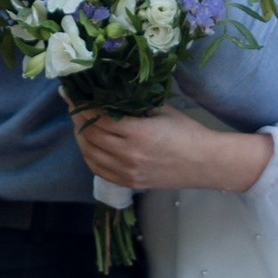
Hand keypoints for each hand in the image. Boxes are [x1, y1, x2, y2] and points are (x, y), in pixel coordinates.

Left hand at [72, 106, 271, 195]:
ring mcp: (127, 171)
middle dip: (78, 118)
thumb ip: (135, 105)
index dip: (82, 106)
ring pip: (91, 154)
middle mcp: (128, 154)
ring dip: (80, 137)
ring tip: (78, 123)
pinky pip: (99, 170)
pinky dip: (89, 156)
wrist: (205, 163)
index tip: (72, 94)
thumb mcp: (161, 111)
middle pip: (90, 135)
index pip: (98, 118)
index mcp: (137, 132)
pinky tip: (88, 145)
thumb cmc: (187, 132)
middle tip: (73, 105)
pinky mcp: (129, 182)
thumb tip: (110, 95)